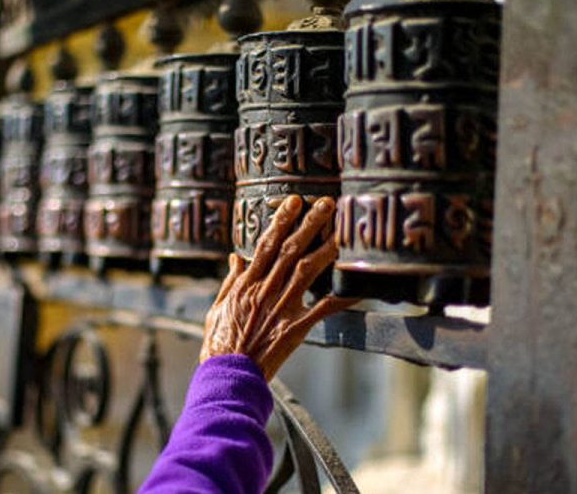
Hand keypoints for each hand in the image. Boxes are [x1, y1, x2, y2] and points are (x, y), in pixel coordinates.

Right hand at [200, 195, 356, 378]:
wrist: (228, 375)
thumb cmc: (220, 344)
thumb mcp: (217, 308)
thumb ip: (230, 281)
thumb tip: (236, 257)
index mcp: (246, 284)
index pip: (265, 244)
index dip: (281, 220)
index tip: (294, 201)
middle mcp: (265, 290)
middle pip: (290, 250)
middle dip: (309, 224)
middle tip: (327, 204)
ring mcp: (282, 308)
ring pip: (307, 271)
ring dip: (326, 250)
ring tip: (343, 233)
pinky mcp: (295, 328)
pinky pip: (323, 310)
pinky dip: (341, 298)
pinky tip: (358, 287)